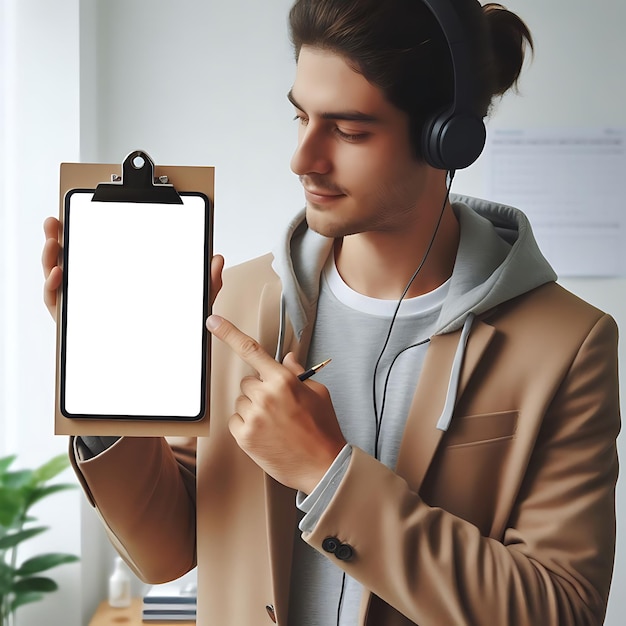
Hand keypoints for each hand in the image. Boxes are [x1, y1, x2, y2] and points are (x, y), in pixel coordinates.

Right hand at [41, 216, 225, 321]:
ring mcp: (83, 306)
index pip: (100, 250)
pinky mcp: (76, 325)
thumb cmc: (168, 331)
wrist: (155, 364)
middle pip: (73, 260)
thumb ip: (205, 283)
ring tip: (54, 245)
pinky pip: (58, 306)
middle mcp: (97, 289)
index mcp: (119, 279)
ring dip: (50, 259)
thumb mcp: (190, 304)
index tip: (80, 213)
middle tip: (56, 223)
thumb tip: (216, 259)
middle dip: (59, 239)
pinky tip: (57, 276)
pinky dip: (53, 290)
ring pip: (59, 280)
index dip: (87, 231)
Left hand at [206, 314, 345, 493]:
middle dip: (259, 390)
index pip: (251, 350)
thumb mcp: (318, 393)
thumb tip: (286, 359)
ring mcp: (253, 416)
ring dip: (253, 408)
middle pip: (247, 382)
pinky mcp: (244, 436)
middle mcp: (265, 395)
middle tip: (278, 406)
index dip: (229, 333)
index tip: (213, 321)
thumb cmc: (323, 429)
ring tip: (275, 423)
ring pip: (241, 401)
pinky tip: (266, 433)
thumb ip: (297, 373)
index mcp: (283, 380)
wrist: (323, 466)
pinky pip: (235, 420)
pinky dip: (246, 424)